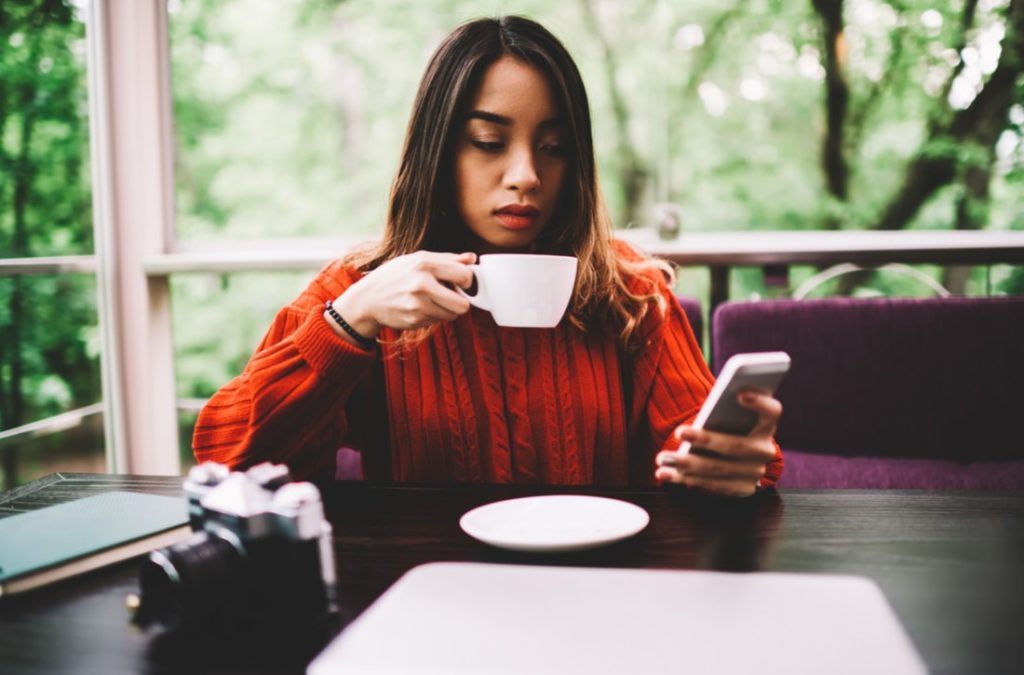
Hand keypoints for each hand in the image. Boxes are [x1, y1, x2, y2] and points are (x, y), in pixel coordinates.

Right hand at [329, 251, 475, 338]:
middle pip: (463, 305)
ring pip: (451, 315)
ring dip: (446, 309)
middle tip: (452, 296)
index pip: (465, 276)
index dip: (468, 281)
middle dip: (461, 302)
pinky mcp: (414, 320)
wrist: (368, 298)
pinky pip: (437, 321)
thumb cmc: (395, 275)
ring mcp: (417, 305)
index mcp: (424, 264)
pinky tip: (420, 307)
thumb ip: (447, 259)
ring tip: (432, 299)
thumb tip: (472, 258)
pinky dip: (433, 315)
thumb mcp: (417, 259)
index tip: (461, 282)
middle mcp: (421, 285)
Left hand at [654, 390, 781, 496]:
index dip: (760, 402)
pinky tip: (665, 473)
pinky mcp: (741, 488)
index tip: (741, 394)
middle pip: (735, 446)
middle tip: (679, 431)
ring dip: (686, 464)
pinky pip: (710, 485)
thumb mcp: (729, 413)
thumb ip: (724, 407)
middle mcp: (764, 449)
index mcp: (766, 423)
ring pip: (718, 469)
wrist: (738, 455)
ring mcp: (754, 472)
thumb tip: (706, 407)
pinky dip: (683, 479)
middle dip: (705, 439)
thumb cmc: (727, 424)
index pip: (772, 411)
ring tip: (662, 458)